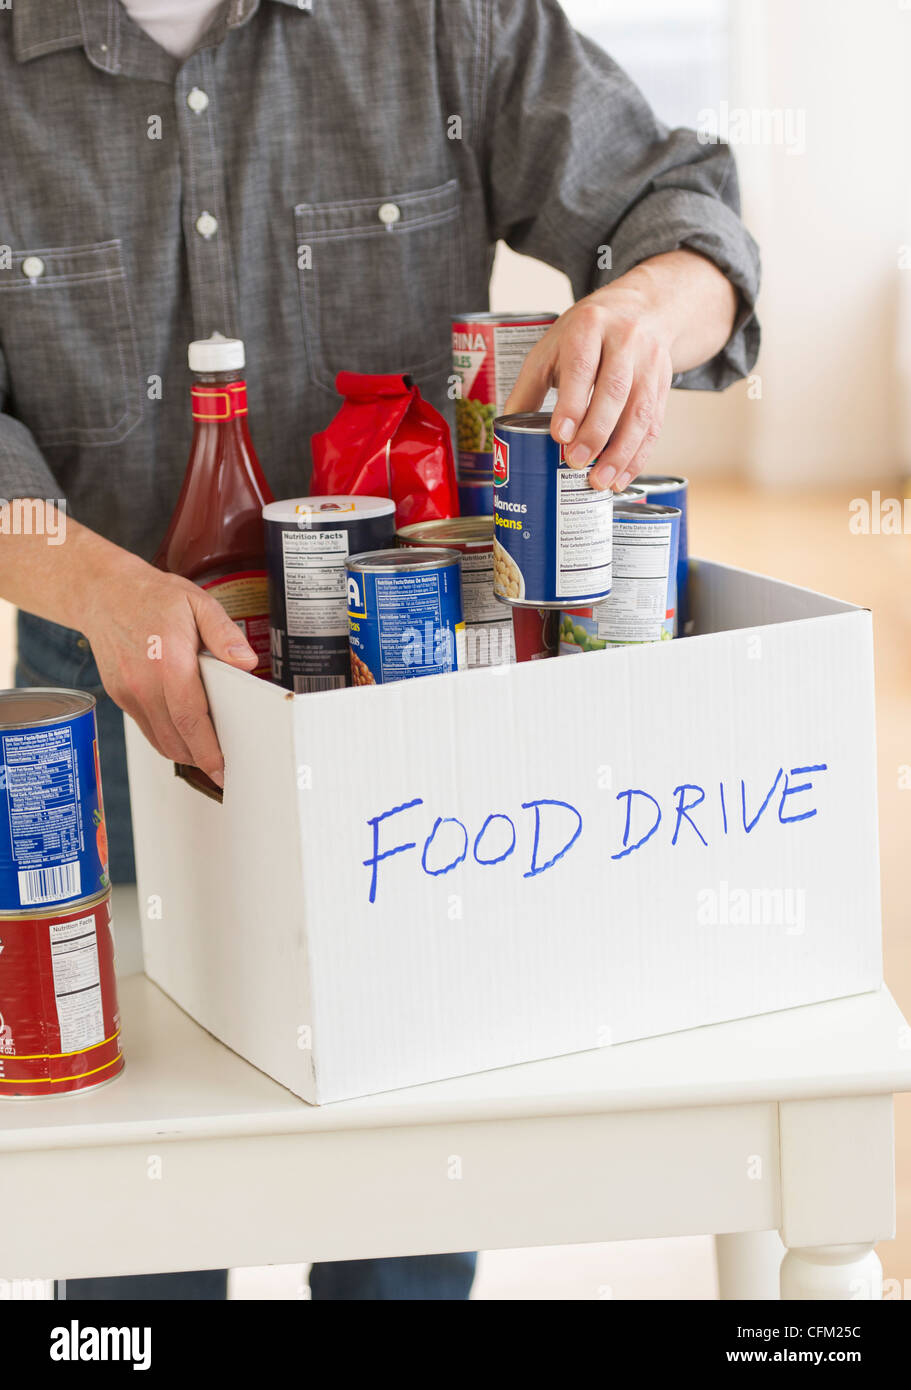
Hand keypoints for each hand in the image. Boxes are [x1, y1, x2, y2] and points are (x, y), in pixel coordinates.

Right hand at [81, 549, 257, 787]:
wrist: (104, 593)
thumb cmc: (153, 597)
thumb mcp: (198, 602)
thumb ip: (224, 634)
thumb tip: (246, 662)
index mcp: (169, 660)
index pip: (191, 718)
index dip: (208, 750)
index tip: (223, 768)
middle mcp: (144, 682)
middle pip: (176, 738)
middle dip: (201, 759)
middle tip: (224, 767)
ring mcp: (128, 693)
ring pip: (160, 740)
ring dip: (185, 754)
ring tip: (208, 753)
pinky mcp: (120, 697)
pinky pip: (147, 730)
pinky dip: (167, 740)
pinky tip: (185, 736)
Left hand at [504, 249, 737, 490]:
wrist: (643, 309)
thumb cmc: (589, 330)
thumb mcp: (552, 345)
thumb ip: (529, 386)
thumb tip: (505, 429)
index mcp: (589, 327)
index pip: (582, 367)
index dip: (573, 403)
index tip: (561, 435)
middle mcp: (624, 341)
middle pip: (614, 391)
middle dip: (596, 433)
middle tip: (577, 463)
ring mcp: (649, 363)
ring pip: (640, 411)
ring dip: (622, 452)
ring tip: (601, 481)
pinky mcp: (663, 385)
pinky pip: (655, 424)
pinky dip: (639, 455)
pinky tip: (622, 477)